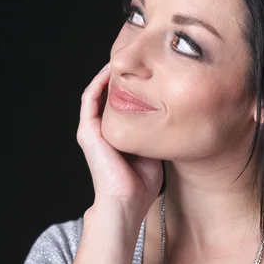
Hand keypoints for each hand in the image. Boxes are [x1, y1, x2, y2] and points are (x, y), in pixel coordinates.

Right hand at [76, 63, 163, 219]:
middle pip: (109, 95)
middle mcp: (102, 130)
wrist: (126, 204)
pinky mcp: (88, 132)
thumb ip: (157, 133)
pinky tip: (111, 71)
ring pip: (97, 92)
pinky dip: (99, 83)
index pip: (121, 103)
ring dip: (107, 75)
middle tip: (135, 58)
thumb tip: (176, 116)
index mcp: (116, 135)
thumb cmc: (141, 185)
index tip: (147, 71)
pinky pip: (90, 99)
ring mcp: (93, 130)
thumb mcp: (154, 151)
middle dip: (121, 76)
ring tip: (122, 59)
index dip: (132, 85)